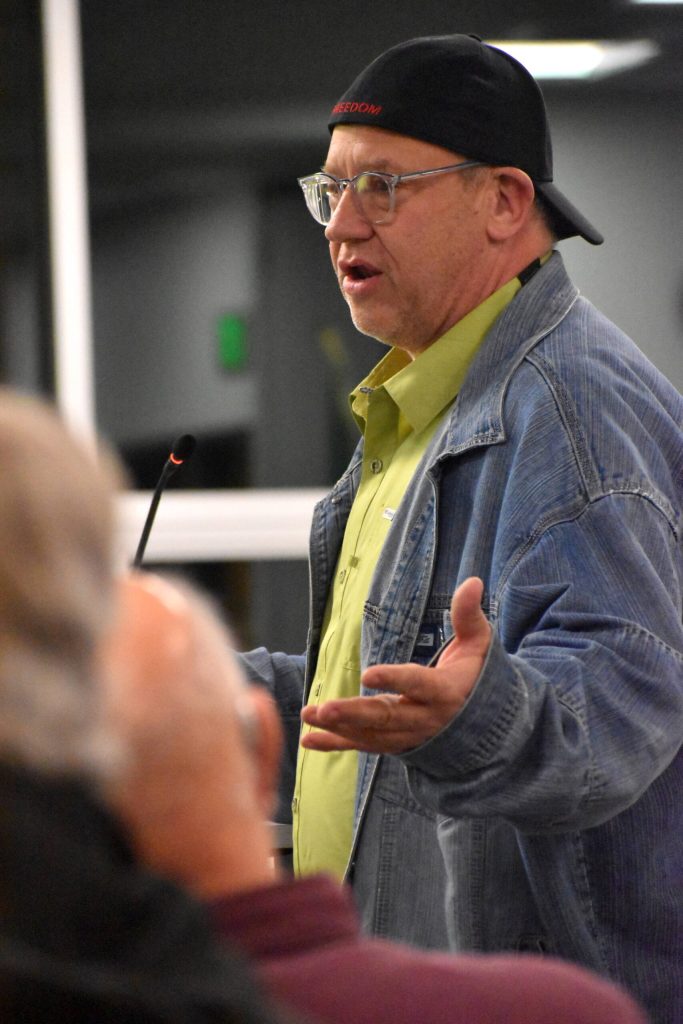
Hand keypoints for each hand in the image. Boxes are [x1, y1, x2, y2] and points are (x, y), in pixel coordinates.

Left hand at [300, 576, 490, 753]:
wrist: (488, 724)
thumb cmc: (478, 675)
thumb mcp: (479, 644)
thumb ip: (469, 615)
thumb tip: (473, 582)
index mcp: (445, 692)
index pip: (417, 685)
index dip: (394, 680)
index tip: (369, 674)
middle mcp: (425, 718)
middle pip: (386, 717)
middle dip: (353, 713)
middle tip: (324, 707)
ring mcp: (409, 735)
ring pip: (371, 734)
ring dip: (338, 727)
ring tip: (310, 715)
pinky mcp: (396, 743)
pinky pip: (364, 746)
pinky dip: (336, 744)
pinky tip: (309, 739)